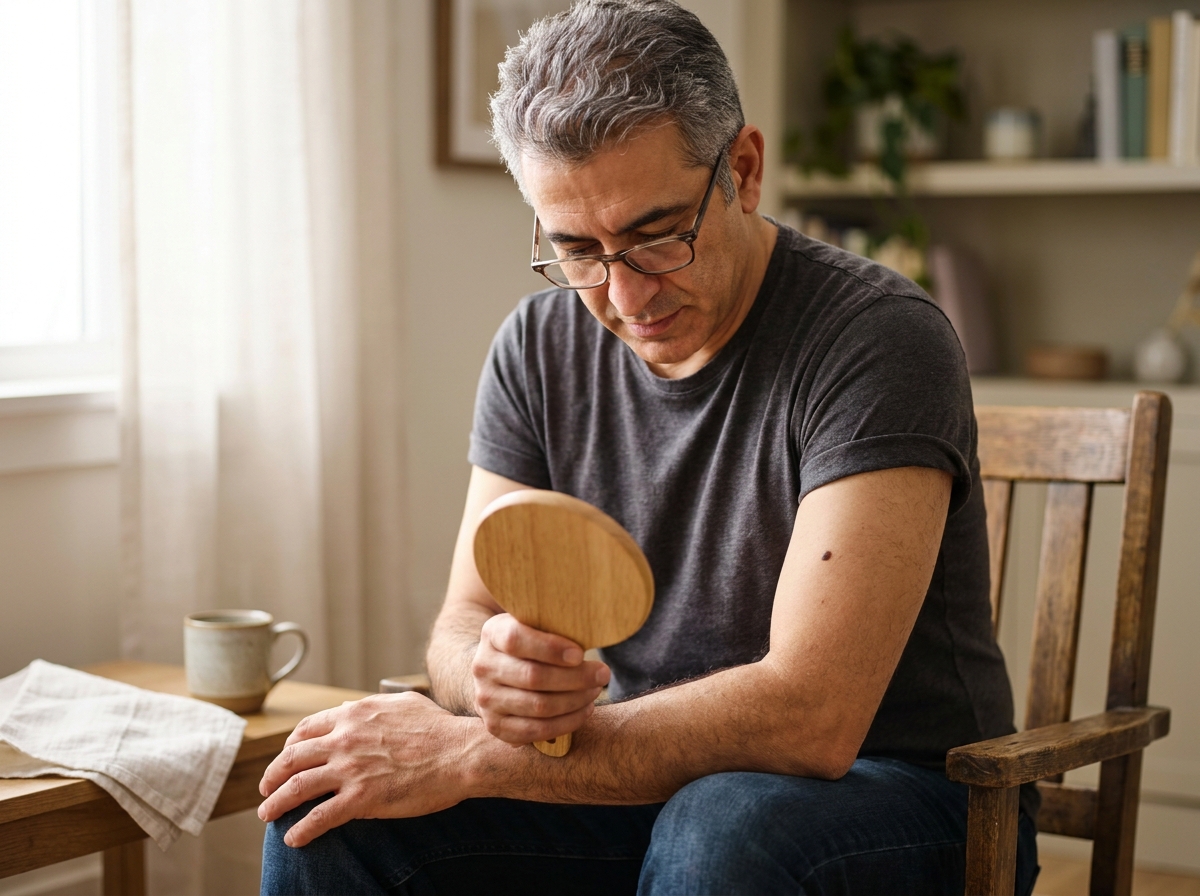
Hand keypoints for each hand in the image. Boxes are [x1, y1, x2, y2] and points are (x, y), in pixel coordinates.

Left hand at [257, 691, 475, 846]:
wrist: (460, 754)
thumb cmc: (439, 728)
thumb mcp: (402, 703)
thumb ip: (373, 706)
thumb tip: (355, 709)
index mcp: (354, 715)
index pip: (305, 730)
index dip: (289, 746)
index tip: (285, 759)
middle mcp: (345, 739)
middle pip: (292, 758)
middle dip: (272, 776)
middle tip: (265, 789)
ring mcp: (351, 769)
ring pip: (296, 787)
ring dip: (275, 803)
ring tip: (266, 815)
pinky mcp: (361, 799)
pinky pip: (319, 818)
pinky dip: (300, 830)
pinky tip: (293, 839)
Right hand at [472, 613, 609, 744]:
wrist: (494, 670)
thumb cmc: (528, 643)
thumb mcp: (532, 624)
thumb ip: (552, 625)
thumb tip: (588, 631)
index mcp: (492, 634)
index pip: (516, 639)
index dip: (550, 648)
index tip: (580, 653)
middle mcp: (483, 667)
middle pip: (533, 677)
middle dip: (575, 678)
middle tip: (602, 674)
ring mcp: (486, 700)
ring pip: (538, 706)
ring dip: (575, 700)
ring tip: (595, 690)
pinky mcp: (495, 726)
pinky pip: (536, 730)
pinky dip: (567, 723)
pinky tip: (585, 710)